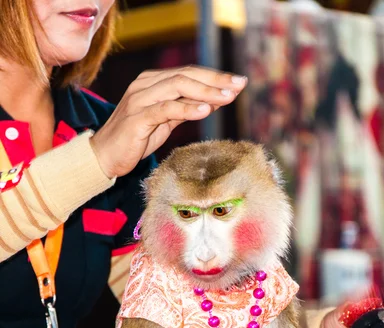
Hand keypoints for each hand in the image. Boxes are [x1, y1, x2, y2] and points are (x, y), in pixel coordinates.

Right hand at [91, 65, 246, 177]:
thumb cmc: (135, 140)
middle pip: (186, 75)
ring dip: (206, 92)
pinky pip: (166, 109)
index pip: (188, 73)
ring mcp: (139, 100)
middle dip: (216, 81)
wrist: (104, 157)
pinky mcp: (137, 118)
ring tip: (228, 98)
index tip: (238, 82)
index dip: (214, 77)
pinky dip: (188, 109)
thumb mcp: (165, 122)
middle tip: (239, 85)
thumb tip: (214, 100)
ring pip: (178, 87)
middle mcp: (145, 85)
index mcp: (152, 82)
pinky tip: (206, 110)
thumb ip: (185, 109)